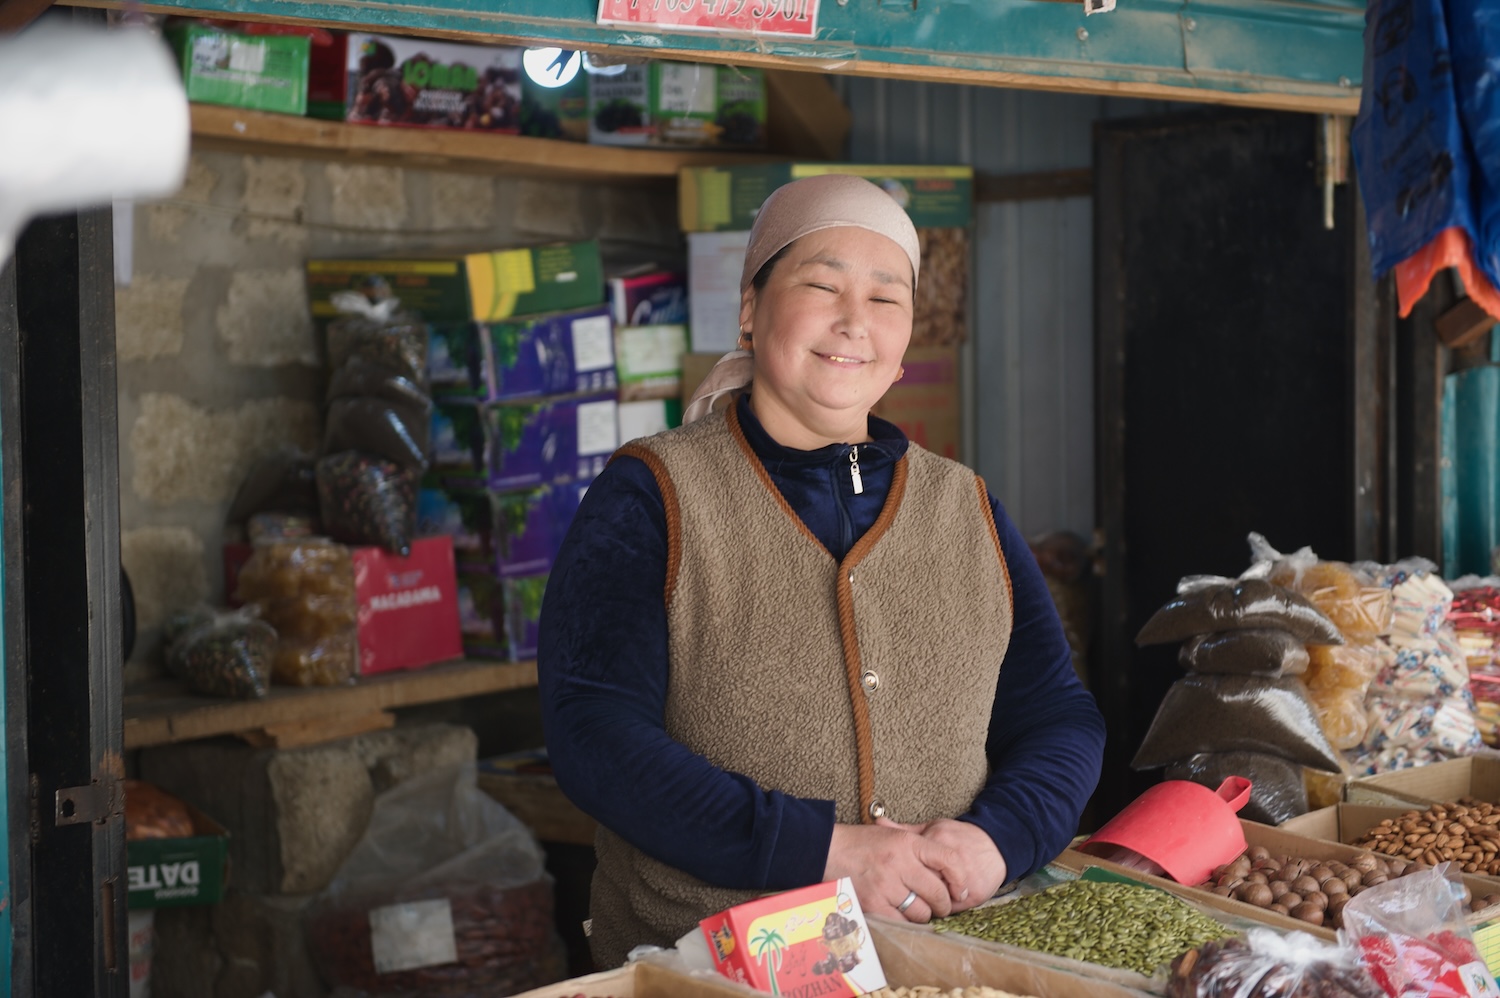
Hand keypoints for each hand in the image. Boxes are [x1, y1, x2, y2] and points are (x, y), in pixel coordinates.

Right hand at [823, 822, 963, 923]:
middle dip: (943, 904)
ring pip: (921, 912)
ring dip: (923, 915)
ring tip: (917, 910)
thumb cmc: (861, 842)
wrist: (827, 849)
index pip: (948, 860)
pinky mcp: (873, 903)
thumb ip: (919, 846)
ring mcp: (886, 884)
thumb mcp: (893, 834)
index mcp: (907, 842)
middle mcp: (899, 862)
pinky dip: (904, 922)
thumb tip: (949, 867)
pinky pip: (900, 921)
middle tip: (940, 906)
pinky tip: (900, 915)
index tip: (961, 889)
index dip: (960, 878)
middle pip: (937, 892)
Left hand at [877, 817, 1007, 914]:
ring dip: (929, 903)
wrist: (996, 844)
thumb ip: (906, 830)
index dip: (901, 875)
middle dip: (913, 892)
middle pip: (922, 883)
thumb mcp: (933, 828)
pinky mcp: (974, 895)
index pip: (910, 864)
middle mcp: (949, 860)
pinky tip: (941, 905)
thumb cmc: (959, 837)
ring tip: (924, 901)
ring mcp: (963, 879)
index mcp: (937, 841)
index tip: (896, 879)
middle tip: (905, 895)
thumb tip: (878, 822)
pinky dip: (944, 909)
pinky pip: (952, 909)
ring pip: (936, 900)